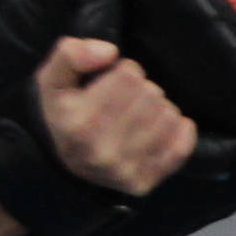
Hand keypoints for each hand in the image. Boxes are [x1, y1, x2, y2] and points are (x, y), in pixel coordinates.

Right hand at [33, 37, 194, 197]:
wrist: (68, 165)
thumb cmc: (65, 113)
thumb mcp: (53, 78)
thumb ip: (70, 54)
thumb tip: (110, 51)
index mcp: (77, 124)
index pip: (128, 74)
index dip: (124, 70)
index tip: (112, 80)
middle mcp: (101, 152)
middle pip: (151, 93)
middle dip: (142, 88)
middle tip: (127, 98)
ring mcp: (124, 171)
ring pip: (168, 115)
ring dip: (159, 107)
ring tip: (140, 113)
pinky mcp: (145, 183)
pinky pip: (183, 144)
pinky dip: (179, 129)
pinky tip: (161, 126)